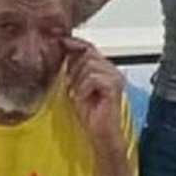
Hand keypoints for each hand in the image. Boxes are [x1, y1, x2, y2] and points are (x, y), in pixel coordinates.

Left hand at [64, 37, 125, 151]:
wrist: (100, 134)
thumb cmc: (90, 114)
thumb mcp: (77, 86)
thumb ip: (74, 68)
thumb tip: (65, 50)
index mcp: (106, 68)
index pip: (89, 47)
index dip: (74, 44)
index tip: (60, 41)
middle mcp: (113, 70)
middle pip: (88, 53)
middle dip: (75, 69)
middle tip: (73, 87)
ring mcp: (115, 77)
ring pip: (89, 65)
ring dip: (78, 81)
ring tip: (80, 95)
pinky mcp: (114, 87)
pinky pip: (92, 78)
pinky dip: (83, 89)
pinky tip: (84, 99)